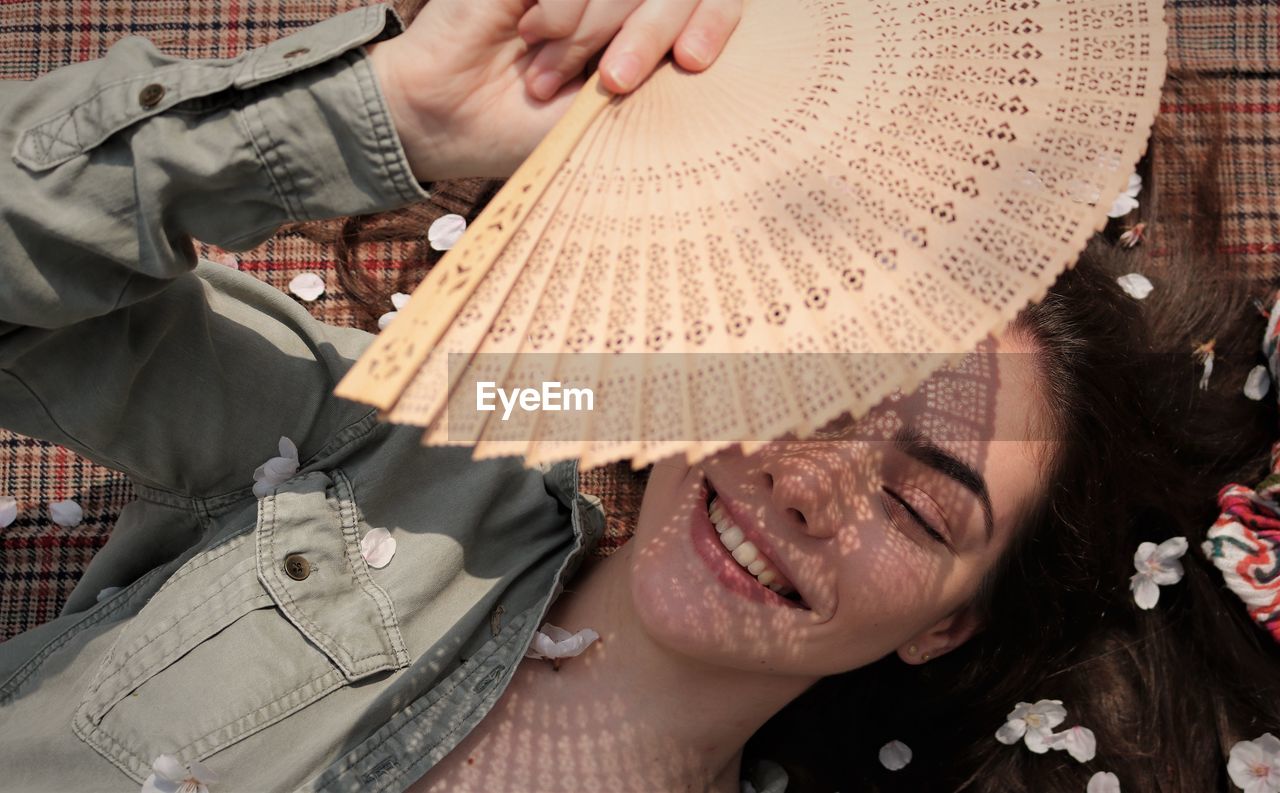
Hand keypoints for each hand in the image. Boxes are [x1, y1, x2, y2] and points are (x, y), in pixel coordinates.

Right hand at [367, 0, 741, 181]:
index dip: (715, 20)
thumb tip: (703, 56)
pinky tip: (532, 34)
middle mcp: (618, 0)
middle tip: (614, 82)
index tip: (693, 62)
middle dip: (650, 33)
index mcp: (646, 32)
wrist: (442, 118)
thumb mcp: (609, 120)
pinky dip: (566, 9)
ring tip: (548, 74)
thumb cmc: (526, 129)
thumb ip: (662, 85)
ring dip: (592, 30)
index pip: (713, 3)